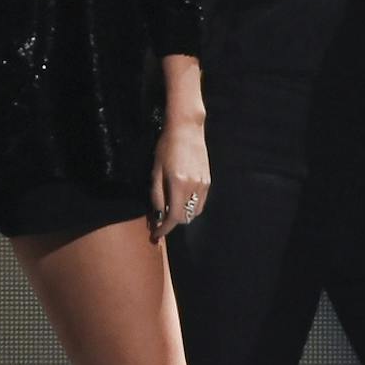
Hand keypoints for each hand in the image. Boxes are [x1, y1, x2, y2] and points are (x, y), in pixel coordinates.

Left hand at [149, 118, 208, 243]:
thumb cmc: (166, 147)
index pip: (174, 217)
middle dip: (172, 221)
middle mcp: (194, 188)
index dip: (164, 229)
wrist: (186, 129)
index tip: (156, 234)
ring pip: (194, 212)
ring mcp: (204, 185)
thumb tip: (158, 215)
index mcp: (179, 185)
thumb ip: (157, 195)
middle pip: (185, 218)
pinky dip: (190, 206)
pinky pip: (200, 202)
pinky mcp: (208, 180)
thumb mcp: (156, 171)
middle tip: (160, 217)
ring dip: (182, 214)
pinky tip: (181, 197)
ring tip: (171, 206)